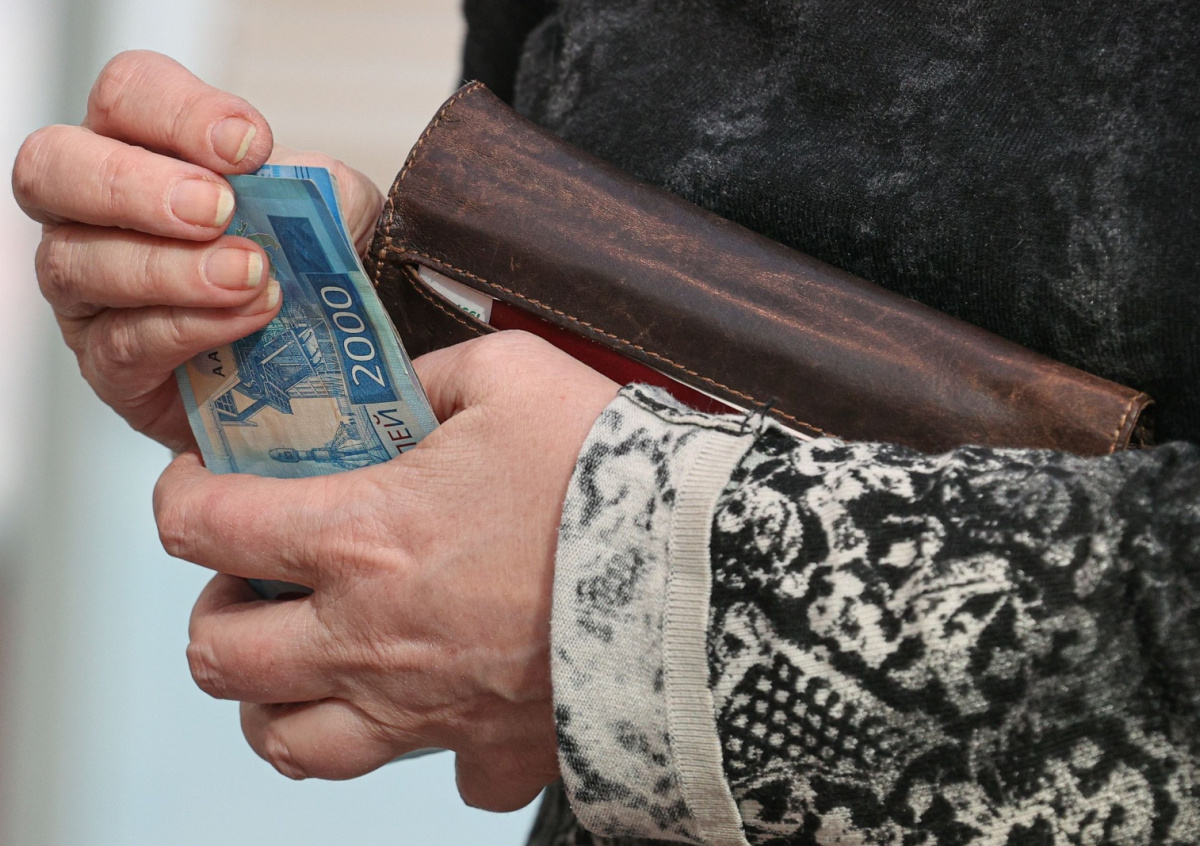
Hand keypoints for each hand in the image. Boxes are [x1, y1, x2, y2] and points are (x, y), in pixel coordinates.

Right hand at [12, 50, 382, 452]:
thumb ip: (322, 188)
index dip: (179, 112)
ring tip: (247, 276)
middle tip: (216, 209)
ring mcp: (87, 290)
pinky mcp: (108, 366)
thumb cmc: (305, 267)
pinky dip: (188, 327)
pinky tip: (244, 318)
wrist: (324, 362)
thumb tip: (313, 186)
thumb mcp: (334, 213)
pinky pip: (122, 343)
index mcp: (141, 146)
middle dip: (136, 185)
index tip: (250, 145)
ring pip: (78, 262)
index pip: (127, 95)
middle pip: (54, 166)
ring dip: (171, 268)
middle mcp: (89, 210)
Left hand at [153, 331, 620, 810]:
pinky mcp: (491, 748)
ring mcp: (423, 706)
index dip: (180, 499)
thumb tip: (400, 391)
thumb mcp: (509, 376)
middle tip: (256, 581)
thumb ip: (431, 376)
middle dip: (216, 613)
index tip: (202, 486)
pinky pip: (434, 777)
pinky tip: (439, 703)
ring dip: (277, 700)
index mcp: (361, 536)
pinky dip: (421, 746)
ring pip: (288, 743)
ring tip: (309, 661)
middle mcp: (370, 635)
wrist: (701, 571)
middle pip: (218, 657)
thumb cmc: (610, 477)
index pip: (204, 527)